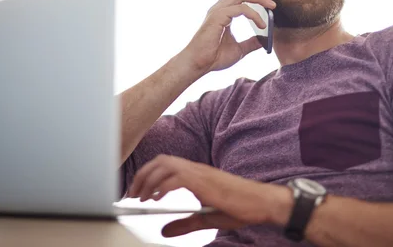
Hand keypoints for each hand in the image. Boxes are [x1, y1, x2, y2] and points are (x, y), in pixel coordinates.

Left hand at [126, 155, 291, 237]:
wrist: (260, 202)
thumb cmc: (239, 207)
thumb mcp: (205, 218)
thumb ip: (183, 224)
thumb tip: (163, 231)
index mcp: (195, 173)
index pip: (164, 164)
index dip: (147, 174)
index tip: (136, 189)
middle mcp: (195, 168)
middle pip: (160, 161)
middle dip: (142, 175)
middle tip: (132, 194)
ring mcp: (200, 173)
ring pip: (165, 165)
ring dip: (148, 180)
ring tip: (140, 196)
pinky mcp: (204, 181)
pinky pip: (177, 177)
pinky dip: (162, 186)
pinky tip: (156, 198)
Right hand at [179, 0, 275, 73]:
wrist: (199, 65)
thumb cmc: (214, 58)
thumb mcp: (239, 50)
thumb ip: (251, 43)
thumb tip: (264, 40)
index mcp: (222, 13)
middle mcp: (219, 8)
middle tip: (271, 0)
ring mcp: (218, 11)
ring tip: (271, 5)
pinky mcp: (218, 17)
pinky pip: (241, 8)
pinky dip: (254, 15)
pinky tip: (261, 25)